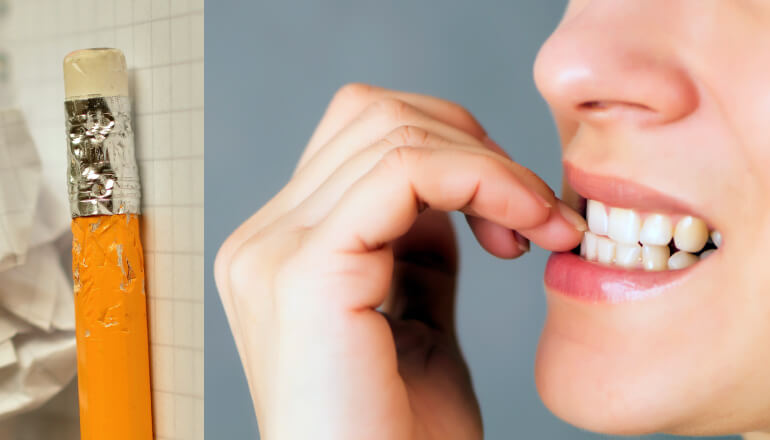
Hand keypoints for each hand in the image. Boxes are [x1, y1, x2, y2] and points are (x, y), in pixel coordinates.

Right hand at [215, 83, 585, 438]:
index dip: (453, 149)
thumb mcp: (416, 319)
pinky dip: (482, 179)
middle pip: (373, 116)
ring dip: (491, 165)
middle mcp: (263, 241)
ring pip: (393, 131)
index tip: (518, 211)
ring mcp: (274, 252)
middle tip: (534, 210)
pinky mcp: (306, 273)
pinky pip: (405, 172)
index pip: (360, 137)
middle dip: (474, 144)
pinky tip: (522, 225)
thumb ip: (417, 249)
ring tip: (537, 224)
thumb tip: (447, 190)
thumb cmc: (402, 438)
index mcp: (283, 249)